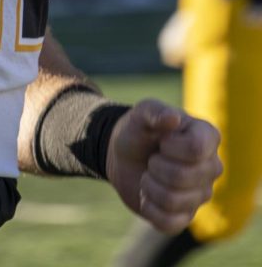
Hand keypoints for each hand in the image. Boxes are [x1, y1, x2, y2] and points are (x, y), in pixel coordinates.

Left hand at [105, 99, 221, 233]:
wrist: (124, 156)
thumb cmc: (138, 130)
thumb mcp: (141, 113)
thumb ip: (154, 111)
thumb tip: (174, 118)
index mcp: (207, 137)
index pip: (196, 149)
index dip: (170, 147)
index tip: (162, 140)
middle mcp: (211, 167)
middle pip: (183, 177)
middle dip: (155, 167)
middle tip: (152, 159)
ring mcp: (201, 194)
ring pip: (173, 201)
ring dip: (149, 186)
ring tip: (149, 176)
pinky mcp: (186, 216)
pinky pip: (169, 223)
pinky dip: (149, 208)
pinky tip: (147, 196)